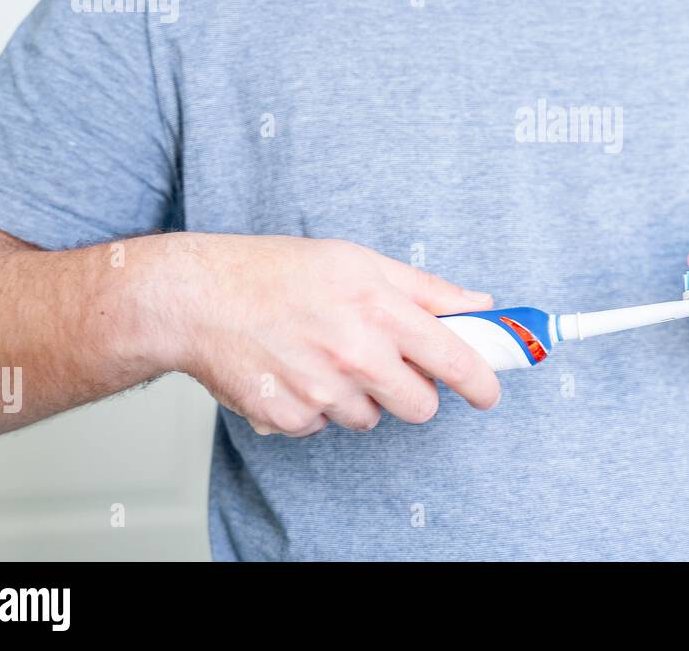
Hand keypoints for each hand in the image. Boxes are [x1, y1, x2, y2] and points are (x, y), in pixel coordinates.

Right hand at [148, 235, 500, 436]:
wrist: (199, 297)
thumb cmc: (279, 272)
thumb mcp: (360, 262)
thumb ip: (427, 289)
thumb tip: (481, 304)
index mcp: (381, 308)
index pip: (455, 359)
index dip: (482, 381)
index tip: (489, 392)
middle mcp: (356, 352)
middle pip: (421, 405)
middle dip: (413, 392)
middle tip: (387, 366)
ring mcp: (322, 389)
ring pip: (370, 418)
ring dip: (357, 396)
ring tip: (323, 356)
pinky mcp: (290, 416)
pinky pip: (324, 426)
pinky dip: (315, 406)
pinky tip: (294, 371)